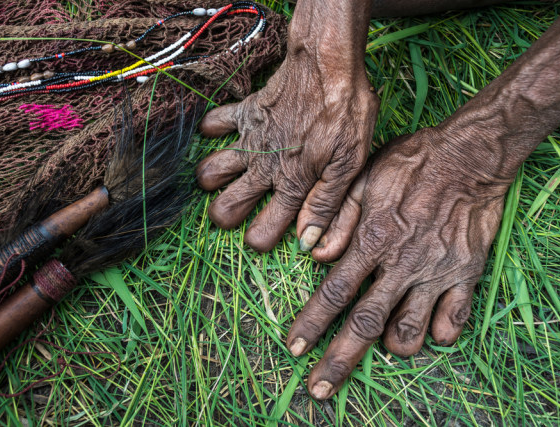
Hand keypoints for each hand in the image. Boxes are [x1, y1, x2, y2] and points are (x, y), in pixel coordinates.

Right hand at [196, 1, 378, 252]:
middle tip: (237, 211)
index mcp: (292, 184)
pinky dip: (213, 130)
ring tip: (228, 178)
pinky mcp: (245, 113)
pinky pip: (214, 123)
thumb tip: (307, 241)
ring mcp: (250, 140)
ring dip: (213, 180)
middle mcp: (264, 167)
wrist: (328, 65)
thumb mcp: (349, 165)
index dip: (260, 241)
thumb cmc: (347, 114)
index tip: (264, 236)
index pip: (261, 231)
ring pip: (210, 171)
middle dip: (225, 217)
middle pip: (225, 207)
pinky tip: (224, 134)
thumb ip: (325, 204)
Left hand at [286, 127, 510, 399]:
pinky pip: (453, 321)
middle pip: (366, 324)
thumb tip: (313, 254)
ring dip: (394, 346)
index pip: (334, 292)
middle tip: (319, 390)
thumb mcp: (365, 178)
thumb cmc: (412, 163)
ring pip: (411, 332)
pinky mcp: (467, 275)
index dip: (311, 323)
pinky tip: (429, 329)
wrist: (470, 156)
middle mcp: (402, 264)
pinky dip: (439, 334)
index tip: (293, 348)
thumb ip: (338, 218)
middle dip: (339, 361)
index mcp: (372, 240)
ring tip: (385, 345)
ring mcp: (436, 273)